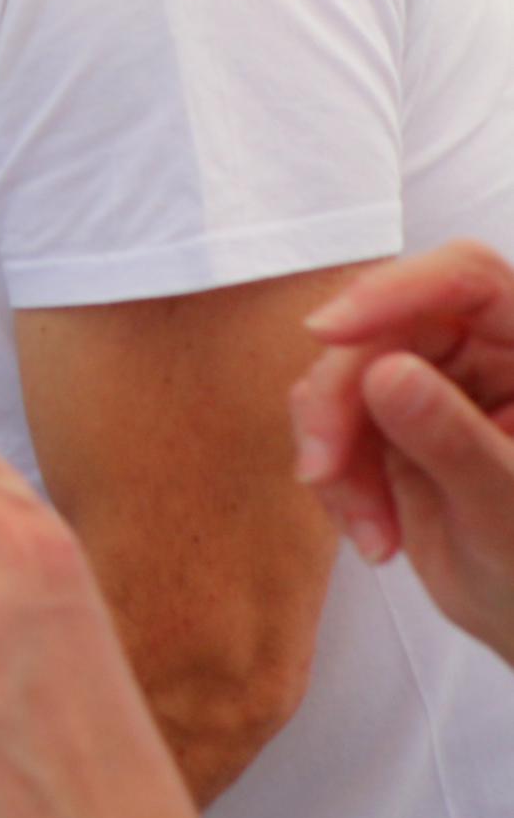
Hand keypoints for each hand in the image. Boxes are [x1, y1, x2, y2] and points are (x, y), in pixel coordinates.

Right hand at [292, 241, 513, 659]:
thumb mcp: (508, 513)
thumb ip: (454, 440)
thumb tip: (385, 372)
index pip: (467, 281)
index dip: (395, 291)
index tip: (329, 331)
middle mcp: (486, 359)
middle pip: (383, 330)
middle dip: (340, 402)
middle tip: (322, 471)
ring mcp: (436, 391)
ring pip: (343, 378)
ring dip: (334, 454)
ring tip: (368, 532)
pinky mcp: (393, 426)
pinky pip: (331, 424)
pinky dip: (335, 481)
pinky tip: (371, 536)